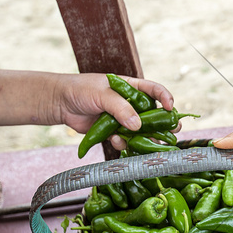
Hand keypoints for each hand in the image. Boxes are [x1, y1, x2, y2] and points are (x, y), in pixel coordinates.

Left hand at [53, 73, 173, 137]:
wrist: (60, 103)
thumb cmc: (81, 90)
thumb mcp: (102, 94)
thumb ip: (121, 108)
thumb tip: (137, 125)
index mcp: (132, 88)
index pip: (155, 90)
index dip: (166, 98)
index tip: (170, 108)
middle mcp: (131, 103)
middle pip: (155, 114)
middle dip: (165, 123)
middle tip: (172, 131)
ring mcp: (123, 118)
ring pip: (142, 130)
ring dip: (147, 137)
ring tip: (149, 144)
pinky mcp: (114, 131)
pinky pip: (126, 140)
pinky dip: (124, 142)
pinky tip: (115, 140)